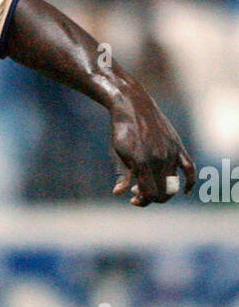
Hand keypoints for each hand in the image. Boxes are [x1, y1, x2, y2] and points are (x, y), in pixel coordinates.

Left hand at [110, 85, 195, 206]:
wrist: (132, 105)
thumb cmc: (121, 130)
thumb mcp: (117, 153)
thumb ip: (122, 174)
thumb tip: (118, 194)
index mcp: (142, 163)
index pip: (150, 194)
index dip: (143, 201)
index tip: (133, 198)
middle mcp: (159, 159)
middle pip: (162, 192)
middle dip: (150, 198)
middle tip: (137, 192)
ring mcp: (171, 153)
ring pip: (173, 183)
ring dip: (162, 190)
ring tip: (147, 185)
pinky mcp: (177, 146)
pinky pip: (190, 168)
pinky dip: (190, 181)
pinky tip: (186, 191)